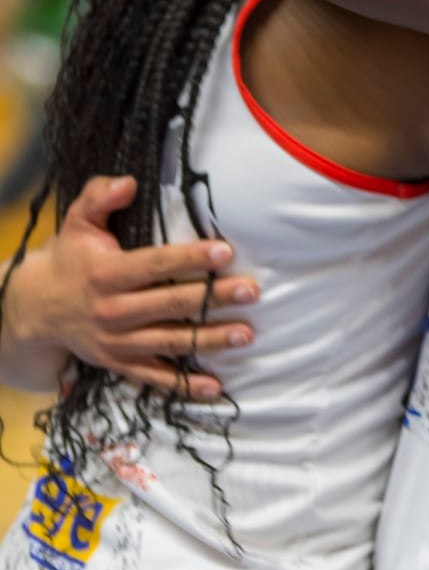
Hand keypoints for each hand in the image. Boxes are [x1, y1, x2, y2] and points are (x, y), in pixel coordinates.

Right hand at [11, 175, 257, 398]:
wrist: (37, 309)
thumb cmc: (71, 258)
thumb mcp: (77, 222)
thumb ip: (100, 197)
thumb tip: (128, 182)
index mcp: (107, 274)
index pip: (155, 265)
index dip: (190, 258)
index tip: (225, 251)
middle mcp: (113, 310)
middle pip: (170, 304)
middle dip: (212, 298)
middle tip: (251, 291)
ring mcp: (117, 341)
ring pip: (170, 342)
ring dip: (210, 339)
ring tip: (246, 334)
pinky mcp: (120, 363)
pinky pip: (154, 377)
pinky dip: (184, 386)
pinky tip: (215, 387)